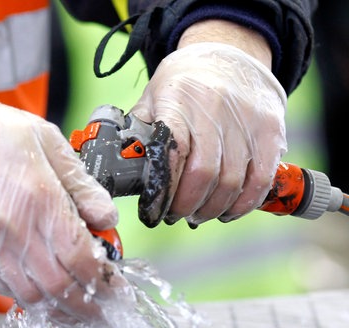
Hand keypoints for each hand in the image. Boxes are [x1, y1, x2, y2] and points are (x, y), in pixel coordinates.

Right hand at [0, 67, 122, 327]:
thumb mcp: (45, 139)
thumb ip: (80, 183)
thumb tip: (106, 217)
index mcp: (40, 200)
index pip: (82, 260)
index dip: (106, 282)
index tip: (117, 287)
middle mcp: (13, 231)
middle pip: (59, 289)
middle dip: (88, 308)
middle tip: (104, 313)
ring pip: (30, 297)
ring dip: (58, 310)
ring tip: (77, 312)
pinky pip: (2, 286)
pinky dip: (28, 296)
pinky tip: (42, 292)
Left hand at [131, 21, 286, 225]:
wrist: (229, 52)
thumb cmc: (182, 84)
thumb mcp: (152, 98)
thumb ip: (137, 131)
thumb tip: (117, 166)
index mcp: (177, 102)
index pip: (171, 155)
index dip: (163, 191)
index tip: (154, 211)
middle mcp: (214, 109)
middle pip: (203, 175)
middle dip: (186, 205)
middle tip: (176, 215)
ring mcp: (247, 120)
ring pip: (232, 182)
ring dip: (213, 208)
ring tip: (199, 215)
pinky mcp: (271, 129)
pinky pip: (261, 178)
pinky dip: (245, 203)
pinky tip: (229, 210)